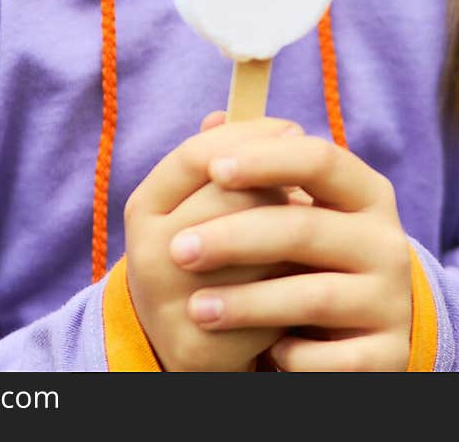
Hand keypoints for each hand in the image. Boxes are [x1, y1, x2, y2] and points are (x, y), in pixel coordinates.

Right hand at [124, 117, 302, 371]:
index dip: (251, 136)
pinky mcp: (201, 346)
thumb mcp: (194, 203)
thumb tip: (222, 112)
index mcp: (145, 207)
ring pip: (258, 250)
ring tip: (314, 230)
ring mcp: (171, 302)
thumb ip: (213, 158)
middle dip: (280, 185)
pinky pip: (268, 303)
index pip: (198, 153)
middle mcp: (149, 252)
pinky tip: (307, 279)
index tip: (295, 129)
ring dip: (295, 237)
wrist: (178, 340)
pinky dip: (294, 289)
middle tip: (309, 185)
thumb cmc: (202, 251)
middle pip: (232, 196)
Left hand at [168, 132, 412, 371]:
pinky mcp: (387, 355)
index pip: (321, 159)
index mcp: (367, 193)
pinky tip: (265, 353)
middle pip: (305, 228)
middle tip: (177, 250)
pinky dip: (293, 356)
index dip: (266, 160)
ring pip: (313, 296)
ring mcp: (391, 301)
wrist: (366, 329)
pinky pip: (332, 359)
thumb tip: (212, 119)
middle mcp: (388, 242)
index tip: (213, 168)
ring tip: (196, 308)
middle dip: (233, 238)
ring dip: (247, 302)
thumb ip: (259, 168)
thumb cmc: (314, 254)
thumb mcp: (298, 208)